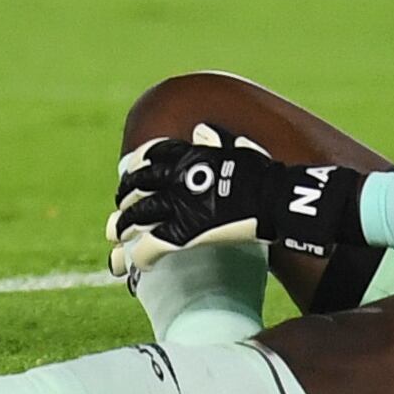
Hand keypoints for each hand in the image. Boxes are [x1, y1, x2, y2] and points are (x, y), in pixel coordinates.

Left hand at [107, 125, 363, 278]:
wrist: (275, 200)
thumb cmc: (263, 175)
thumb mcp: (236, 148)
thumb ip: (215, 141)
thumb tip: (201, 129)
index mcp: (186, 156)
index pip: (148, 156)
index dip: (135, 167)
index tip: (130, 175)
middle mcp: (175, 178)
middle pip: (136, 188)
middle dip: (125, 200)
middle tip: (121, 212)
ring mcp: (177, 206)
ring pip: (136, 218)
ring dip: (124, 228)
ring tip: (118, 239)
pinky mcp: (182, 234)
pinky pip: (150, 247)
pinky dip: (141, 256)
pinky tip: (139, 264)